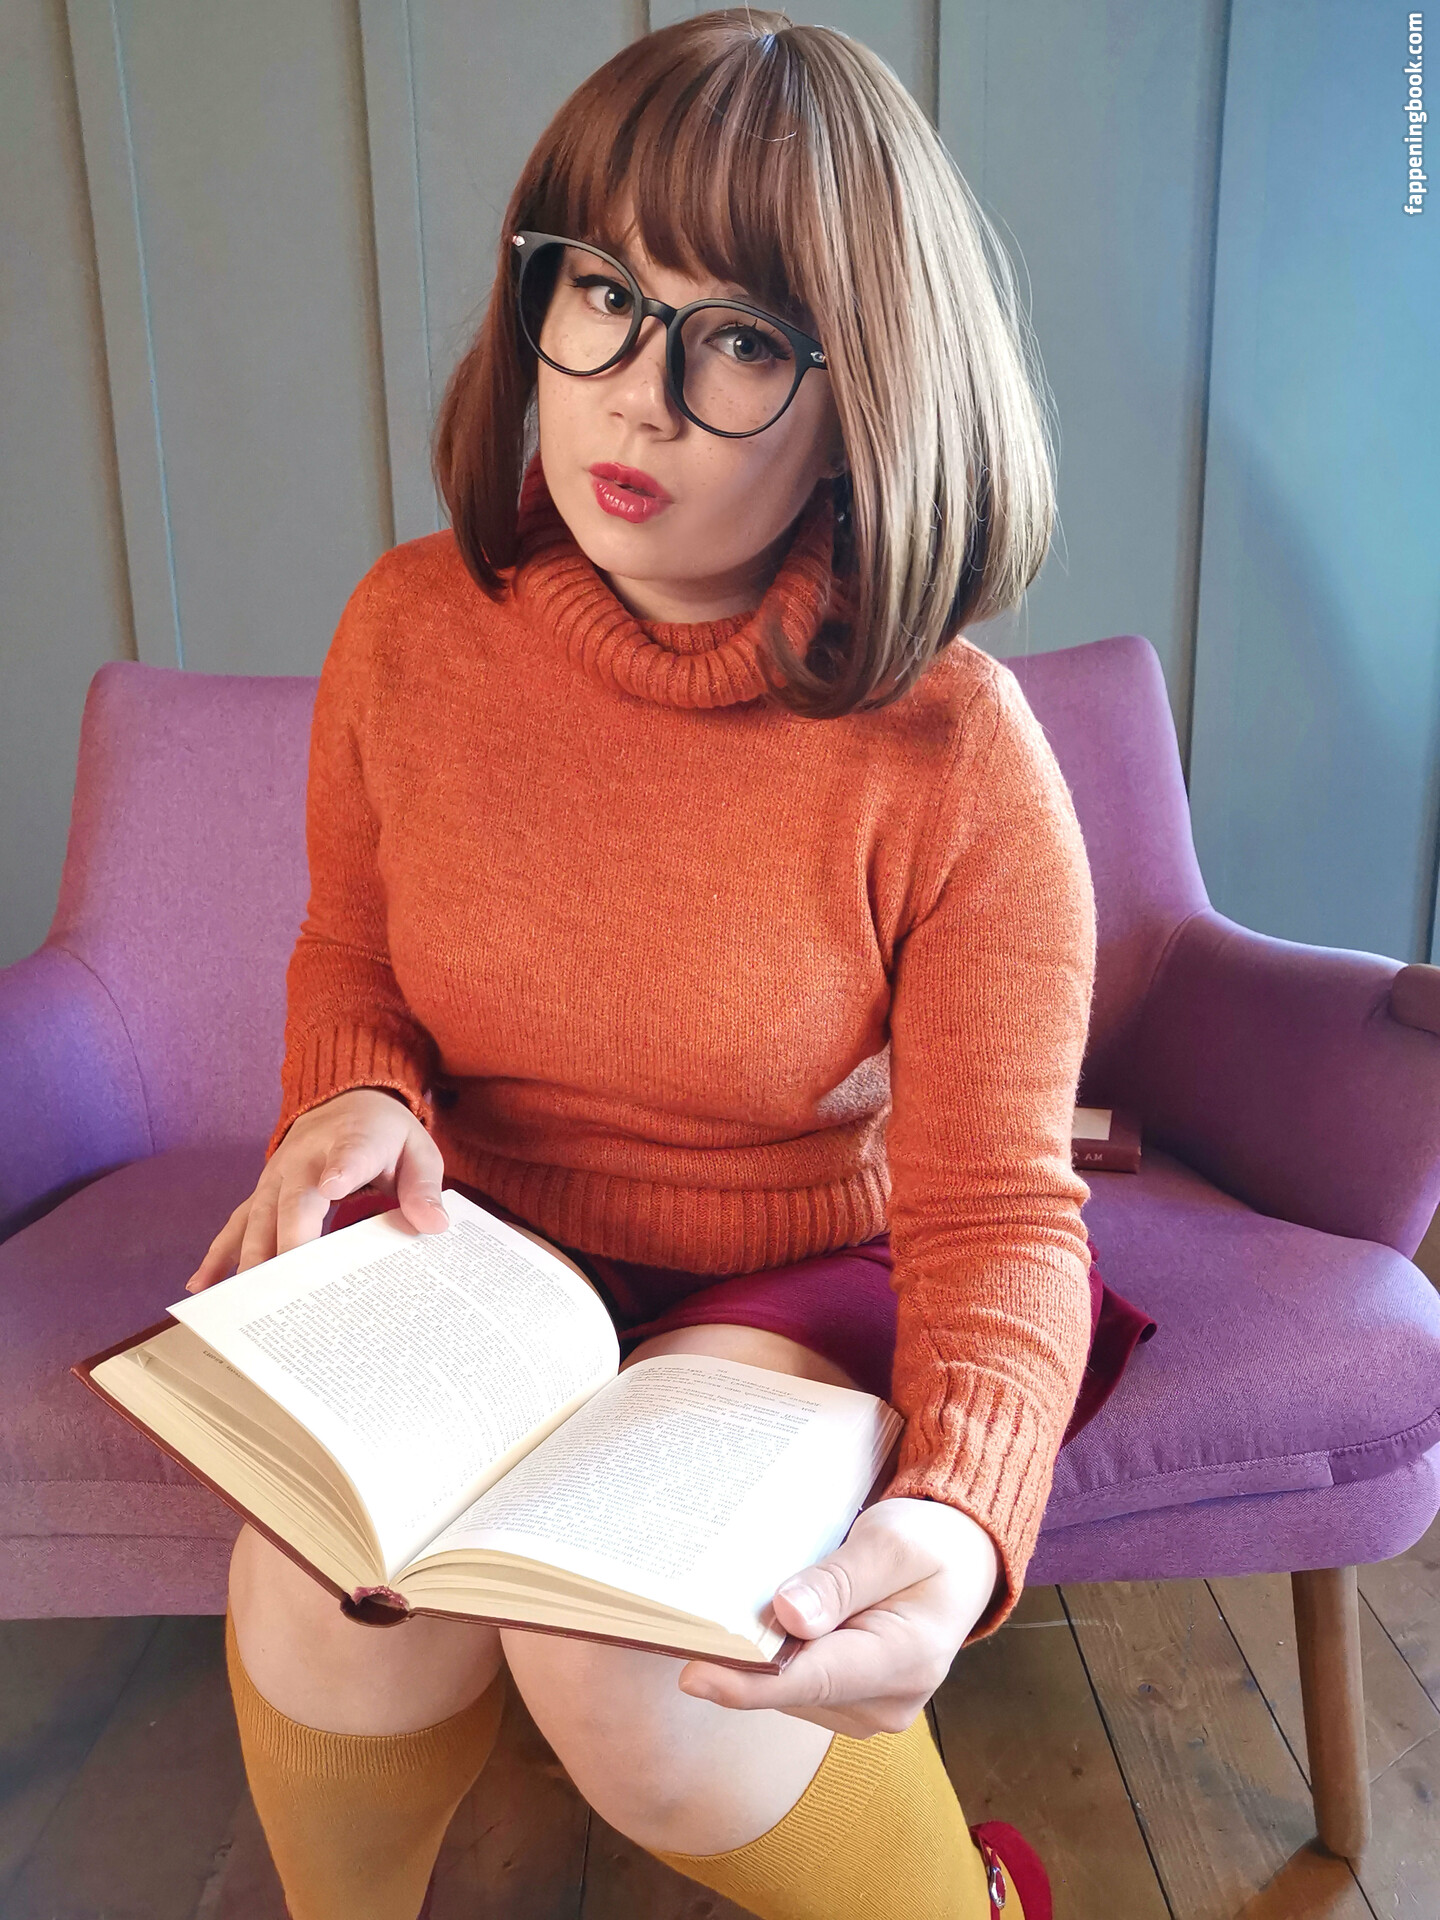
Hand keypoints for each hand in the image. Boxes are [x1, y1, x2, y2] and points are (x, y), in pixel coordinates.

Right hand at [183, 1087, 448, 1291]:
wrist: (346, 1100)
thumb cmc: (385, 1135)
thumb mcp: (418, 1152)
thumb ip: (425, 1187)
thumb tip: (434, 1225)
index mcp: (352, 1142)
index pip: (348, 1156)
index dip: (339, 1171)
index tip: (332, 1188)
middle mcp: (305, 1159)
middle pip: (293, 1203)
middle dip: (290, 1245)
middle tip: (291, 1290)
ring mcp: (277, 1177)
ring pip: (259, 1220)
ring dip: (252, 1260)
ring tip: (245, 1303)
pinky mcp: (263, 1193)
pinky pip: (237, 1223)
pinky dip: (219, 1254)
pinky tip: (203, 1286)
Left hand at [677, 1496, 1001, 1736]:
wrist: (962, 1559)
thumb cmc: (929, 1543)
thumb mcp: (890, 1542)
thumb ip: (840, 1581)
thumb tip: (788, 1616)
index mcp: (906, 1660)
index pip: (813, 1679)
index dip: (750, 1682)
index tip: (694, 1675)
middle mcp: (887, 1702)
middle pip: (794, 1686)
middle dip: (747, 1654)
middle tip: (700, 1611)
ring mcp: (869, 1708)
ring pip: (790, 1687)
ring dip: (763, 1652)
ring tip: (748, 1602)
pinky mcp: (852, 1702)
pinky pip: (799, 1684)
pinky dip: (778, 1655)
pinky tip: (770, 1619)